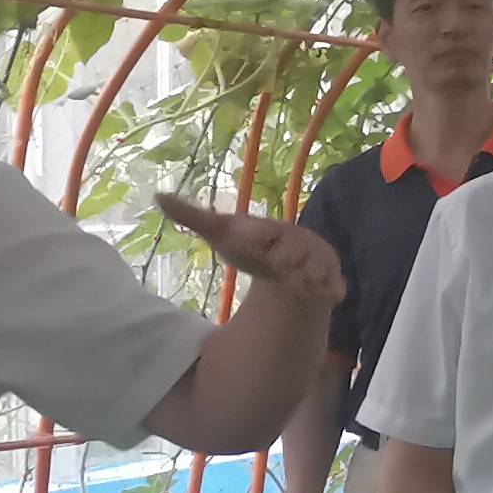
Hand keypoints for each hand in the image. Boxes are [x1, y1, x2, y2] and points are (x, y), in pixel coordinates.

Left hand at [155, 192, 344, 312]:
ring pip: (315, 266)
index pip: (263, 230)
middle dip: (286, 258)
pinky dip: (331, 288)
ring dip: (308, 276)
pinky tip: (330, 295)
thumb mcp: (221, 234)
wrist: (287, 267)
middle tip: (280, 266)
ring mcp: (315, 259)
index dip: (256, 235)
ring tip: (301, 283)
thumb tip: (158, 196)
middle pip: (293, 248)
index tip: (245, 239)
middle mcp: (296, 240)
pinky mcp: (330, 278)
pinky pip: (334, 283)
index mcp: (268, 229)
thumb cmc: (253, 248)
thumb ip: (193, 217)